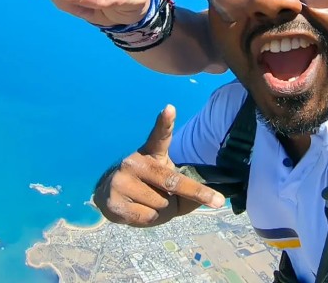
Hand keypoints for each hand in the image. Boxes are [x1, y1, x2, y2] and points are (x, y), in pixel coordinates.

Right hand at [93, 105, 225, 226]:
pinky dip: (149, 219)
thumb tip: (217, 198)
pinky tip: (136, 209)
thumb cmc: (148, 188)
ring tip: (147, 202)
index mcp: (151, 154)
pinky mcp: (113, 200)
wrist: (110, 198)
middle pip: (171, 180)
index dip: (165, 122)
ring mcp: (122, 181)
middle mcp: (134, 163)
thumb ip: (186, 187)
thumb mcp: (167, 183)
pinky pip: (147, 216)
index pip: (159, 136)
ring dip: (162, 209)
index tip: (170, 109)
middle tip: (217, 201)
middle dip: (196, 192)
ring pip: (161, 203)